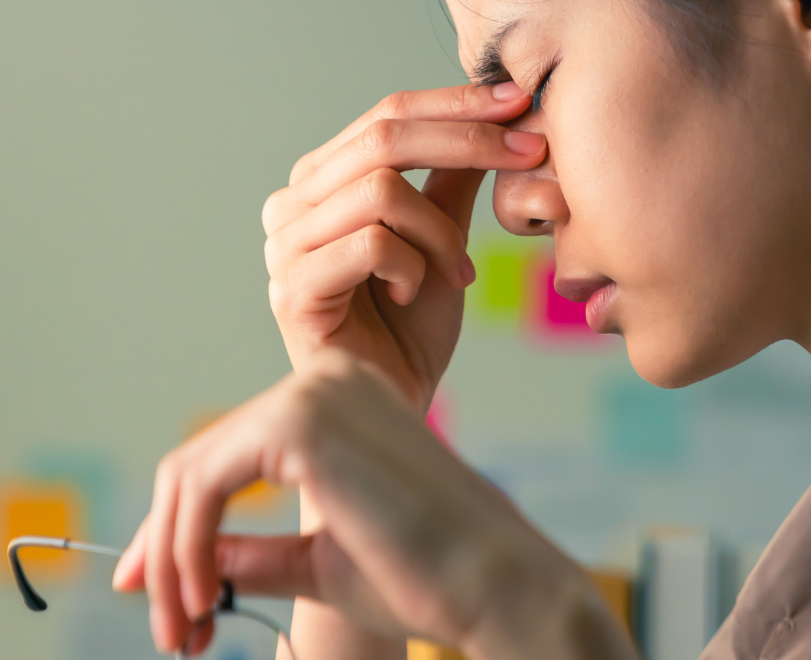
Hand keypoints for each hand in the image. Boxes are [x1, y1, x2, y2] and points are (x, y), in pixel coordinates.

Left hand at [113, 352, 578, 653]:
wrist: (496, 592)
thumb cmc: (431, 583)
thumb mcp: (321, 565)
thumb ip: (257, 555)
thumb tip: (192, 565)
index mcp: (340, 405)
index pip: (227, 459)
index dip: (175, 532)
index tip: (151, 595)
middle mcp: (324, 381)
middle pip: (196, 465)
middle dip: (165, 554)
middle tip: (167, 632)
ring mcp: (310, 392)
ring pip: (189, 477)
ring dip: (171, 562)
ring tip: (185, 632)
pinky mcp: (297, 422)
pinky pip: (203, 486)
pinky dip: (186, 549)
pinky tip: (204, 602)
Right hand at [264, 82, 545, 406]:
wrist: (395, 406)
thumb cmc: (411, 330)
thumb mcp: (441, 239)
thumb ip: (449, 180)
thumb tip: (493, 114)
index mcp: (320, 182)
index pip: (385, 115)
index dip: (455, 104)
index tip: (519, 102)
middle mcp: (290, 206)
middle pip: (381, 139)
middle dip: (466, 141)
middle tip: (526, 156)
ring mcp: (284, 247)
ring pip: (380, 191)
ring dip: (440, 232)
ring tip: (456, 272)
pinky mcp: (293, 290)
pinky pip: (372, 244)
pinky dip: (412, 266)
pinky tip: (412, 294)